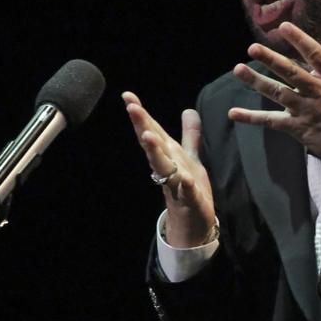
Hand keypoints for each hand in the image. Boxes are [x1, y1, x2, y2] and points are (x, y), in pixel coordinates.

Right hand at [123, 91, 216, 247]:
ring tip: (148, 136)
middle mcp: (168, 168)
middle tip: (132, 108)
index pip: (153, 131)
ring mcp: (176, 185)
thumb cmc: (189, 190)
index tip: (127, 95)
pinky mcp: (190, 201)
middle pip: (153, 145)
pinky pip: (187, 192)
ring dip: (155, 152)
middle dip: (142, 126)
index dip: (142, 113)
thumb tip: (188, 110)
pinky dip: (185, 185)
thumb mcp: (191, 158)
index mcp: (169, 155)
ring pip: (163, 166)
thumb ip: (190, 135)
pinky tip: (185, 178)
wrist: (193, 225)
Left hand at [229, 21, 320, 162]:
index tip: (283, 27)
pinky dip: (252, 118)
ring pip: (278, 93)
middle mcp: (317, 91)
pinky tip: (233, 113)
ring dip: (257, 82)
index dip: (299, 40)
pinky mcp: (297, 127)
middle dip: (271, 60)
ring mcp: (305, 109)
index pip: (315, 54)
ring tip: (238, 70)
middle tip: (253, 48)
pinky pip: (271, 121)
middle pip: (291, 73)